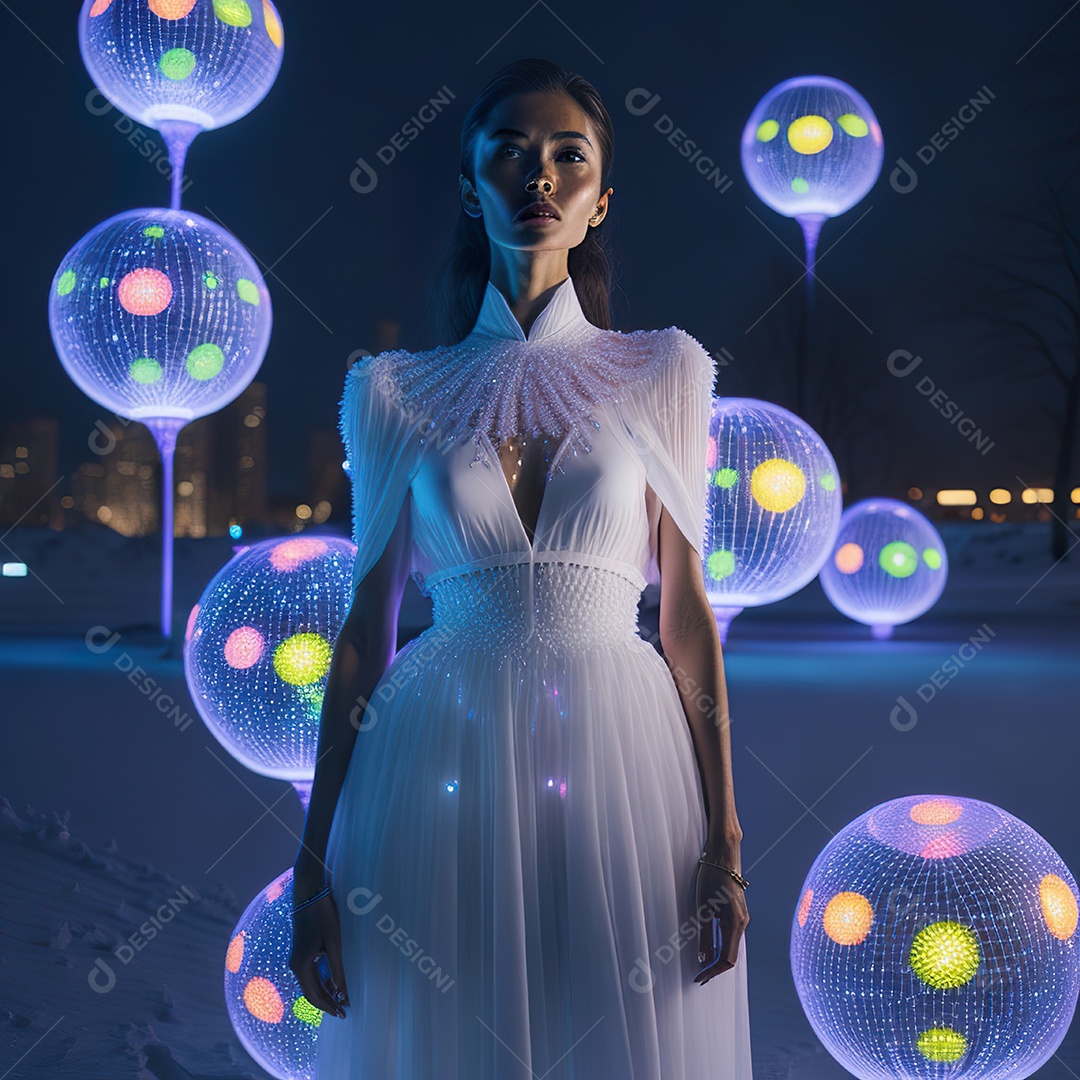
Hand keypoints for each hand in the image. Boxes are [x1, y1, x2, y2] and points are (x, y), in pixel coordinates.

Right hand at [288, 890, 349, 1018]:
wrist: (308, 892)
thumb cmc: (322, 915)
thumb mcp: (334, 942)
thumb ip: (337, 968)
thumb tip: (342, 992)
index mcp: (301, 965)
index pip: (314, 996)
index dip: (328, 1007)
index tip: (343, 1014)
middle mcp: (295, 964)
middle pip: (311, 991)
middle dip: (327, 1003)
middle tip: (344, 1011)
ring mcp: (296, 957)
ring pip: (311, 982)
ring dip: (325, 992)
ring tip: (341, 999)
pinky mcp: (301, 950)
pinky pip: (310, 972)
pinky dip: (322, 981)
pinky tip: (333, 983)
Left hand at [692, 851, 748, 985]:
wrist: (724, 856)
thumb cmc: (713, 878)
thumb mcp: (703, 907)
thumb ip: (704, 933)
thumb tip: (703, 957)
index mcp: (736, 924)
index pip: (727, 959)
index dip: (713, 971)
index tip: (699, 977)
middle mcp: (742, 923)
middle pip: (730, 954)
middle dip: (715, 967)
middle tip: (698, 975)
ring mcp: (741, 918)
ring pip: (730, 945)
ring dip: (717, 956)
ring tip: (701, 964)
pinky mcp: (737, 912)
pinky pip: (730, 935)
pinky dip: (719, 944)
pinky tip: (708, 946)